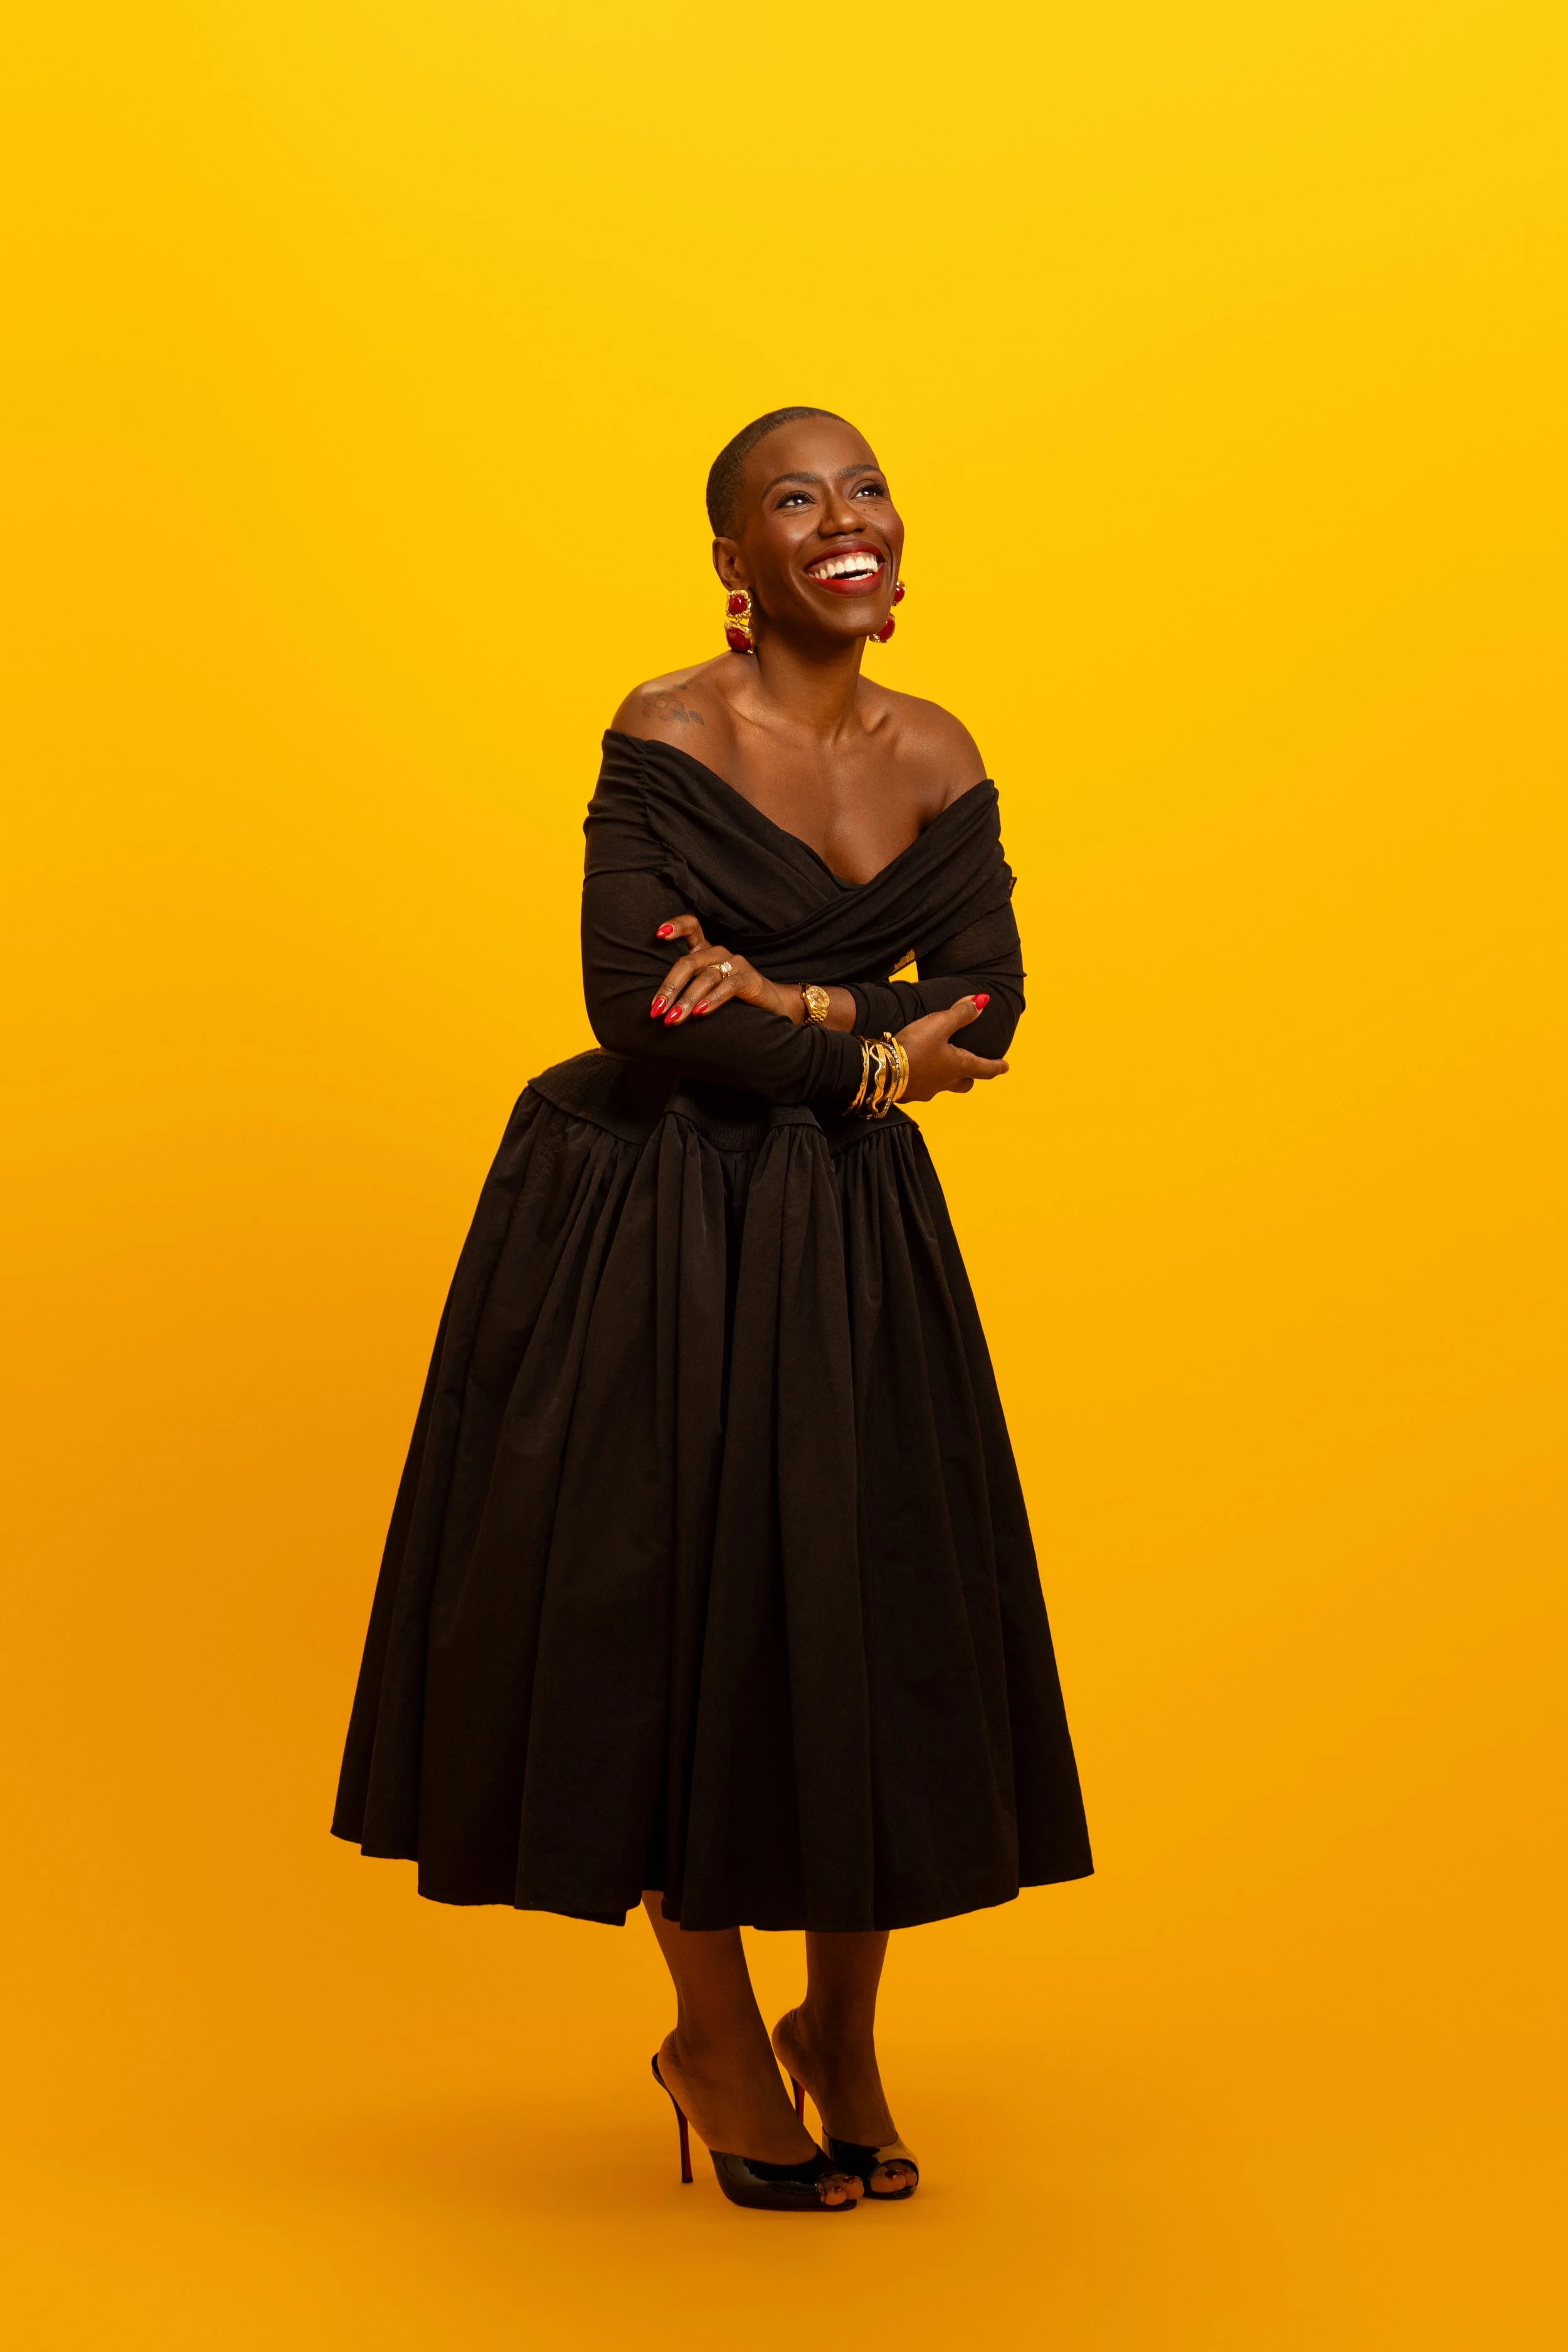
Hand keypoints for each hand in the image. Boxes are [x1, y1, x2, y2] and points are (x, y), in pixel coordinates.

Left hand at [648, 914, 792, 1025]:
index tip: (658, 935)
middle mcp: (719, 954)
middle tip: (656, 1009)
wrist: (771, 1007)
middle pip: (689, 962)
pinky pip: (728, 987)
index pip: (692, 927)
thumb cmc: (732, 999)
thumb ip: (685, 989)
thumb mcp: (705, 989)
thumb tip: (656, 1006)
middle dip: (670, 987)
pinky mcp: (750, 980)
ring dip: (687, 1000)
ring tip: (673, 1018)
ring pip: (706, 977)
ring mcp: (736, 964)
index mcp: (706, 951)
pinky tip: (700, 1013)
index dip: (676, 926)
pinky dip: (712, 1000)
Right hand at [897, 997, 1008, 1100]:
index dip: (996, 1066)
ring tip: (938, 1067)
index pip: (984, 1069)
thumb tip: (982, 1002)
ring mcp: (925, 1090)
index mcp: (957, 1066)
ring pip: (941, 1086)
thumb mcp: (939, 1025)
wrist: (882, 1071)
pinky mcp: (907, 1093)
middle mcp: (944, 1082)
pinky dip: (922, 1079)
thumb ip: (960, 1014)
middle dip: (970, 1077)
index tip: (1005, 1067)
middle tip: (972, 1071)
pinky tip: (913, 1072)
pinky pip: (920, 1087)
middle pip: (964, 1084)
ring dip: (944, 1078)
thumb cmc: (915, 1047)